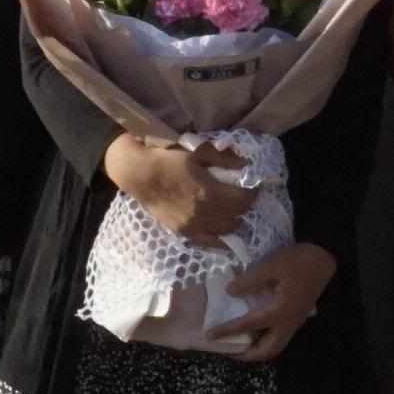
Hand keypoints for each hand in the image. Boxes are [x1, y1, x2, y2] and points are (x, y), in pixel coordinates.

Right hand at [105, 136, 254, 243]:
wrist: (139, 174)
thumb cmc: (169, 159)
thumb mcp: (198, 152)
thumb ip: (224, 159)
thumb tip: (245, 164)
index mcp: (210, 192)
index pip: (244, 199)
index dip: (253, 192)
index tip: (253, 185)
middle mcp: (204, 213)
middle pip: (238, 214)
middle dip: (244, 203)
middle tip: (241, 194)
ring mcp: (193, 226)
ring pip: (227, 229)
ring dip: (233, 218)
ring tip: (231, 208)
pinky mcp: (183, 232)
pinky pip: (209, 242)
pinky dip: (220, 237)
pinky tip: (223, 229)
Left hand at [207, 240, 337, 363]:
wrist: (325, 258)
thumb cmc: (298, 261)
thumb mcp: (271, 265)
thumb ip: (249, 281)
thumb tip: (230, 292)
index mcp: (279, 311)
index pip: (248, 325)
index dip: (227, 330)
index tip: (210, 335)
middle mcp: (288, 322)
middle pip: (268, 350)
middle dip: (248, 355)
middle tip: (229, 351)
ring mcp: (295, 321)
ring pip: (276, 346)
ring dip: (259, 351)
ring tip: (242, 345)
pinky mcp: (298, 317)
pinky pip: (281, 337)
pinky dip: (267, 340)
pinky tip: (257, 331)